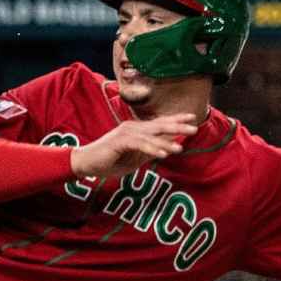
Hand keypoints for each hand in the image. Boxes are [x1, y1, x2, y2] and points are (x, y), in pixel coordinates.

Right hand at [71, 113, 197, 177]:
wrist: (86, 163)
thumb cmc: (111, 160)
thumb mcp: (136, 157)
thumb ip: (151, 151)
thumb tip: (168, 148)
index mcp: (138, 130)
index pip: (160, 123)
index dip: (176, 119)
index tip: (193, 117)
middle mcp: (133, 128)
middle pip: (159, 126)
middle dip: (177, 126)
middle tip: (194, 127)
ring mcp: (126, 133)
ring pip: (150, 136)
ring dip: (166, 142)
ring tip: (180, 147)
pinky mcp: (119, 142)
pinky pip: (139, 145)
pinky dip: (151, 149)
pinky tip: (163, 154)